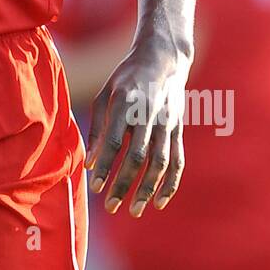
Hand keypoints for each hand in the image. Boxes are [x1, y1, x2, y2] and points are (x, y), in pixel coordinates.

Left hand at [85, 38, 189, 217]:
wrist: (163, 59)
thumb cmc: (125, 78)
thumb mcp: (105, 95)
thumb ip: (98, 129)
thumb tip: (91, 164)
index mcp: (125, 103)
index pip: (115, 141)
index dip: (105, 166)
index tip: (95, 186)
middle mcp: (149, 114)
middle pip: (137, 156)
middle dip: (124, 184)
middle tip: (111, 206)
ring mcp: (167, 123)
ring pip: (160, 162)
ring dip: (148, 189)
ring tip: (135, 210)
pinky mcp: (178, 129)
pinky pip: (178, 160)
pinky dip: (170, 183)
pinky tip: (159, 202)